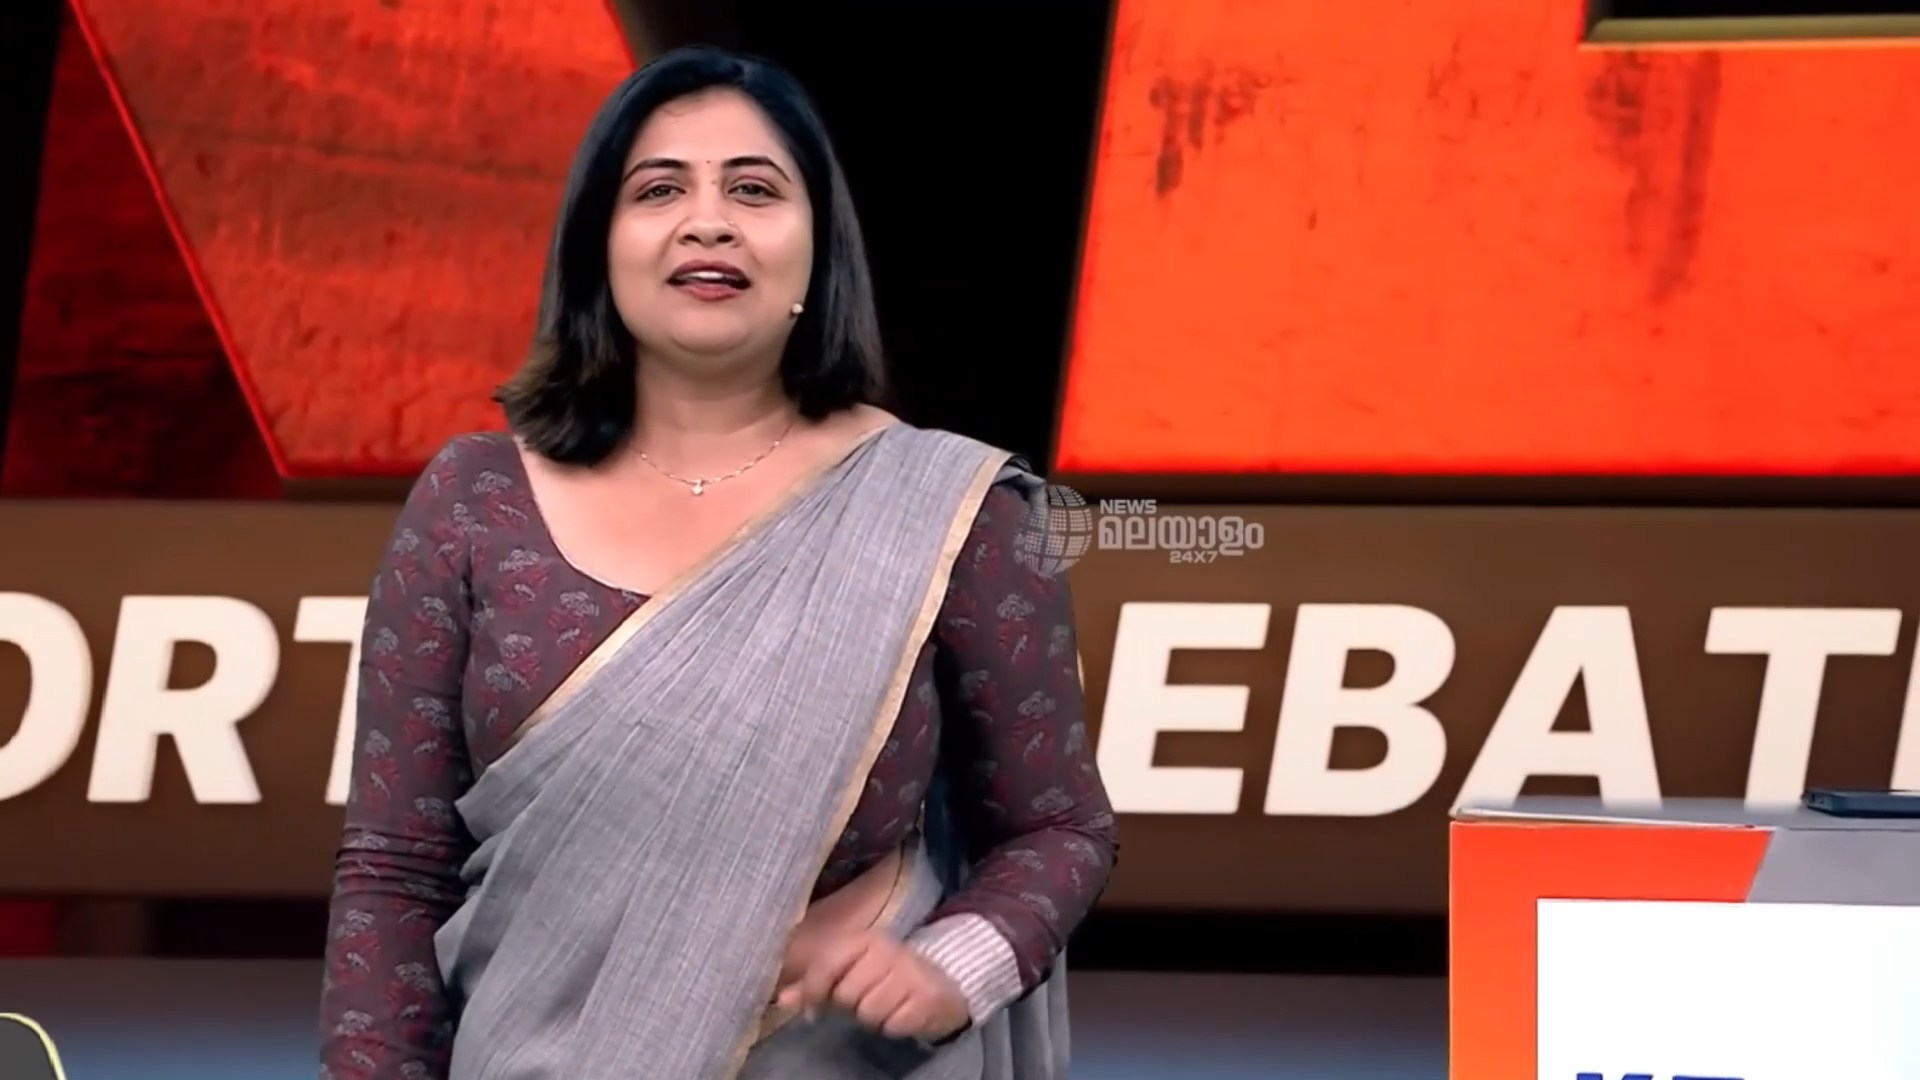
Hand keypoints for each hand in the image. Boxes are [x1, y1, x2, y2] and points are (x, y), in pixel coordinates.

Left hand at [775, 928, 969, 1041]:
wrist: (941, 987)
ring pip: (868, 1012)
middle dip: (850, 1005)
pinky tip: (900, 1013)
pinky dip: (892, 1025)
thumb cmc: (885, 979)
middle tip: (863, 999)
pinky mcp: (926, 997)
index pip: (827, 963)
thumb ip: (814, 985)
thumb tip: (782, 999)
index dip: (813, 989)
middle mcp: (888, 951)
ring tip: (883, 1006)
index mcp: (865, 939)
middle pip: (846, 993)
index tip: (811, 1008)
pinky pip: (892, 1024)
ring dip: (872, 1017)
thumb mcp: (849, 975)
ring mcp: (910, 973)